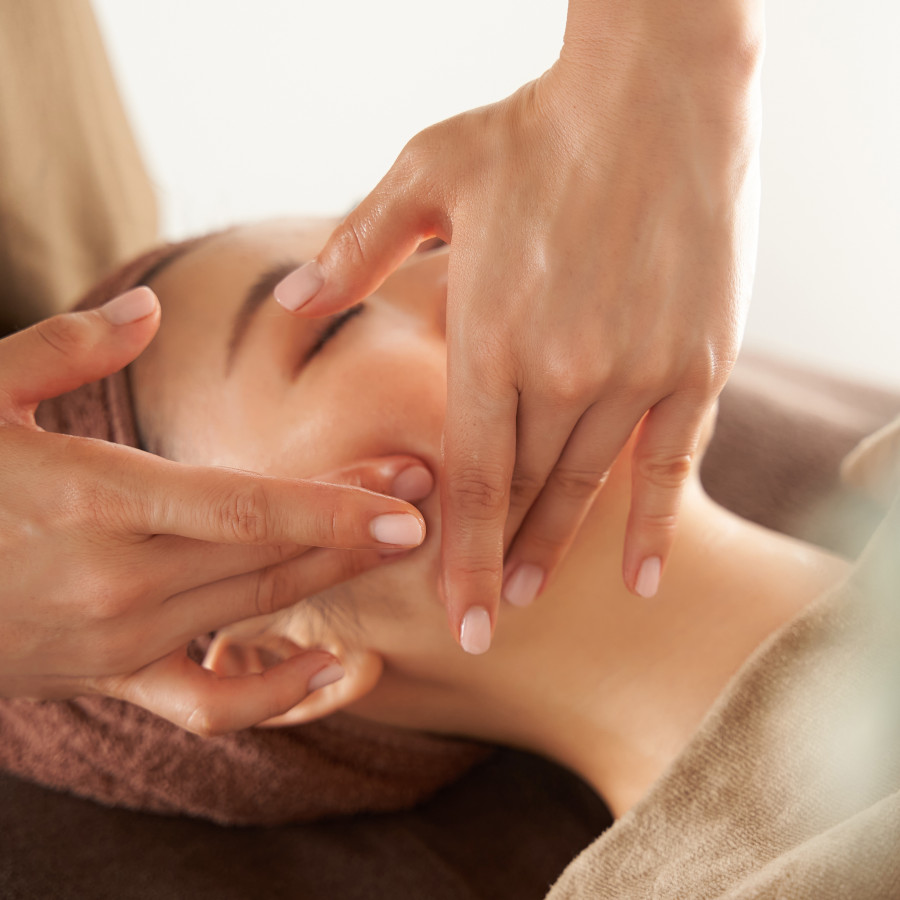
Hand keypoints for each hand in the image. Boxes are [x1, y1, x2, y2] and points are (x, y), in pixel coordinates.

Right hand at [0, 288, 430, 731]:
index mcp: (91, 498)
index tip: (408, 503)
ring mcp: (117, 639)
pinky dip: (278, 696)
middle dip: (358, 528)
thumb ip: (66, 347)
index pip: (241, 509)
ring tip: (398, 543)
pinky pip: (209, 704)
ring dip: (335, 578)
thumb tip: (151, 309)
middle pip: (270, 557)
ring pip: (256, 610)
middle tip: (428, 493)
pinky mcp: (109, 677)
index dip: (332, 510)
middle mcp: (116, 579)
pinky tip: (333, 668)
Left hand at [274, 2, 762, 650]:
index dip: (458, 556)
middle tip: (480, 622)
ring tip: (528, 598)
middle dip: (497, 562)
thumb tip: (293, 299)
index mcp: (491, 336)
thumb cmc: (535, 131)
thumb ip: (359, 248)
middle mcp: (564, 371)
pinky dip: (654, 523)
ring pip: (588, 485)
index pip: (468, 477)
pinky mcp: (698, 361)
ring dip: (556, 548)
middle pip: (524, 492)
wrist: (656, 92)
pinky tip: (639, 576)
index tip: (453, 622)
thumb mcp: (427, 174)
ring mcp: (637, 370)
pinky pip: (673, 462)